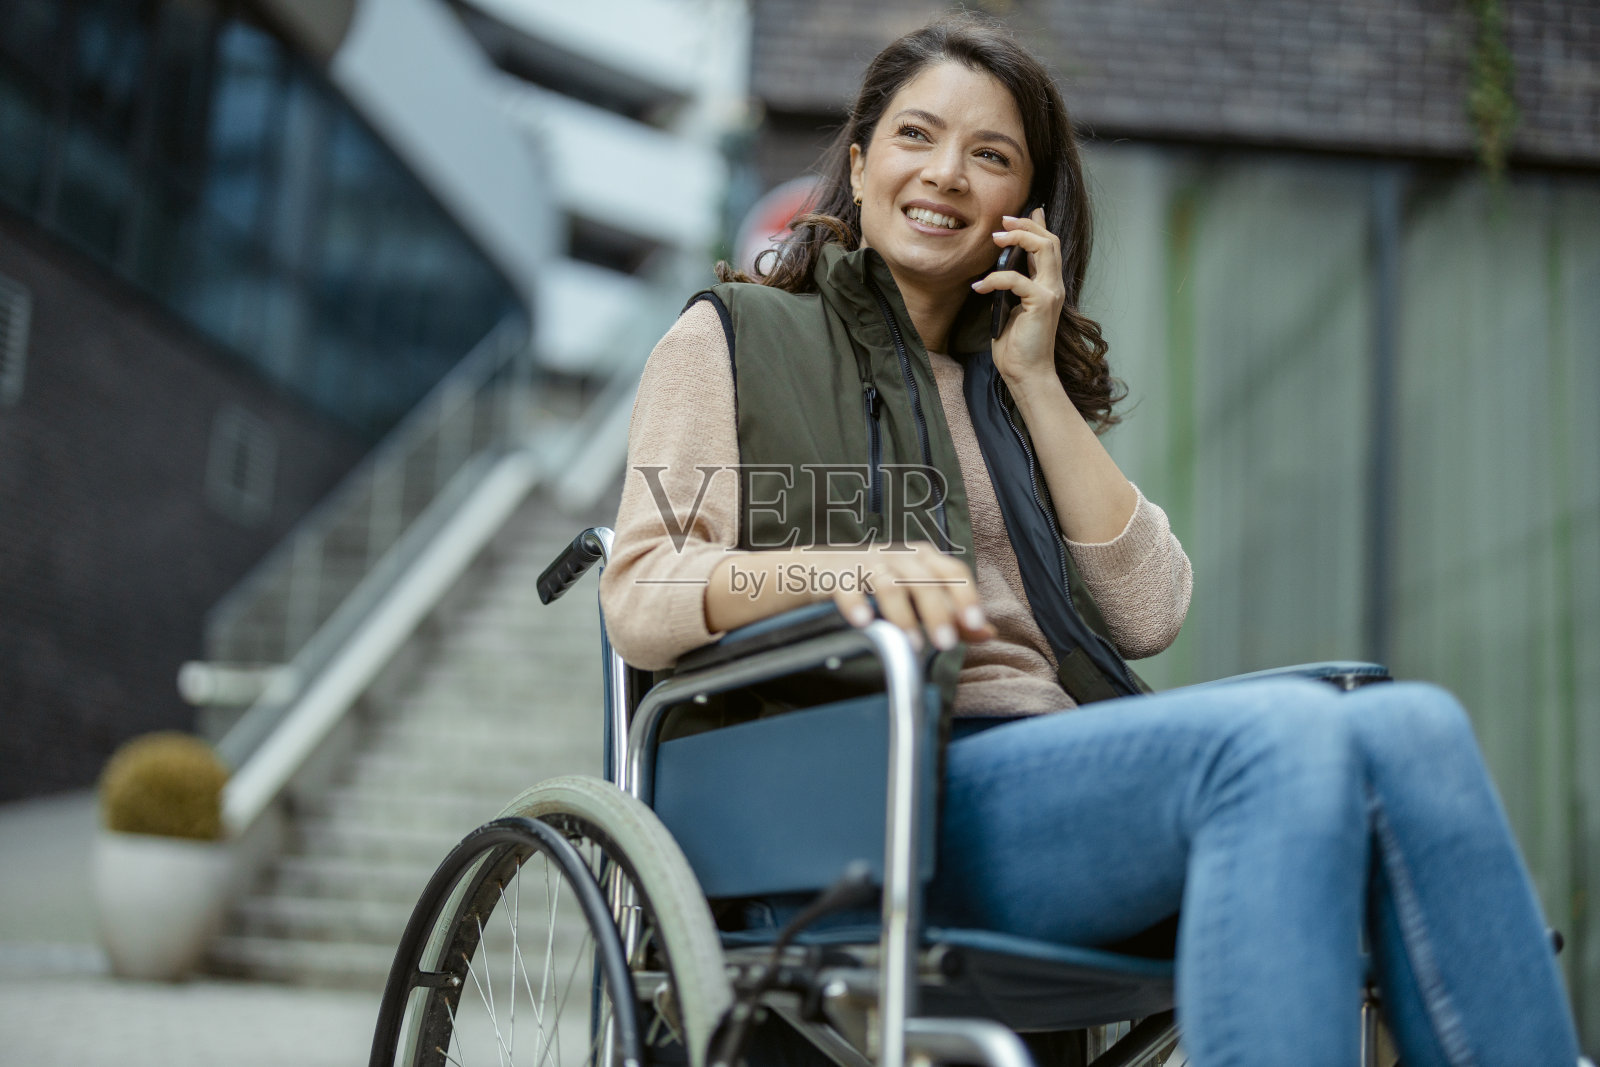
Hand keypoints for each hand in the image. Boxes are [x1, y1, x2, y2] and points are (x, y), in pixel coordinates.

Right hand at [830, 543, 994, 651]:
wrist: (819, 569)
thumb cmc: (876, 583)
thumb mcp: (915, 596)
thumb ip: (951, 616)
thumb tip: (988, 634)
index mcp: (922, 558)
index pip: (952, 571)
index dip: (966, 595)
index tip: (975, 623)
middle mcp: (898, 556)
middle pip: (925, 580)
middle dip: (937, 612)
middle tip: (945, 643)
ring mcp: (868, 564)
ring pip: (891, 585)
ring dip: (903, 615)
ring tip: (912, 643)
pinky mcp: (839, 575)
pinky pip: (849, 588)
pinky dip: (856, 604)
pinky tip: (863, 623)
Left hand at [969, 207, 1063, 387]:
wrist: (1026, 372)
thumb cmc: (1016, 345)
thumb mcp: (1010, 306)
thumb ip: (1012, 286)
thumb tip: (1000, 268)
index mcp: (1047, 285)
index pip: (1048, 246)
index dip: (1036, 226)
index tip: (1020, 213)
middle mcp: (1053, 285)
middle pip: (1049, 240)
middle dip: (1026, 225)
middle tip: (1003, 222)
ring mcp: (1050, 293)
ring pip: (1044, 248)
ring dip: (1019, 238)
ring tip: (996, 238)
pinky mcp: (1040, 303)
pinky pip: (1016, 279)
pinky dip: (995, 278)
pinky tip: (979, 286)